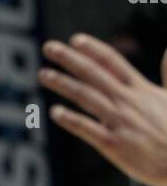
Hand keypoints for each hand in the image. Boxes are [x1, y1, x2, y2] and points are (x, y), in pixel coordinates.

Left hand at [39, 35, 166, 185]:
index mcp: (141, 89)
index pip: (113, 62)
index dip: (93, 49)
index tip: (75, 39)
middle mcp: (128, 102)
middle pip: (93, 74)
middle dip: (69, 59)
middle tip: (48, 47)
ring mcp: (120, 123)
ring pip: (86, 97)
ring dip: (63, 84)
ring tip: (43, 74)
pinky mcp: (114, 145)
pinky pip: (87, 129)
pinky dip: (70, 119)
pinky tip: (54, 112)